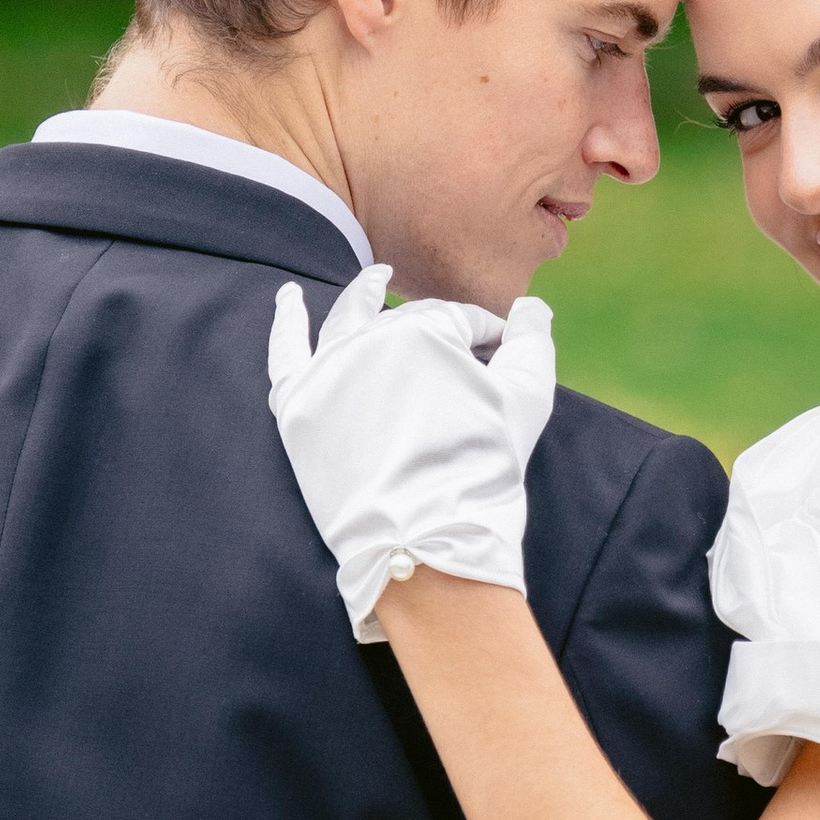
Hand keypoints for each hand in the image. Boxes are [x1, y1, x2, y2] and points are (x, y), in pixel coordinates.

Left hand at [267, 268, 555, 642]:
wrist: (427, 540)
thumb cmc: (484, 471)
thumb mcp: (527, 399)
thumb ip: (533, 340)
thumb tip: (532, 306)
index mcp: (428, 330)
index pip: (463, 322)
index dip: (486, 337)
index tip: (499, 356)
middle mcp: (372, 338)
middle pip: (411, 324)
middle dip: (437, 334)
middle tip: (457, 357)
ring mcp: (330, 368)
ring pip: (348, 319)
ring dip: (364, 294)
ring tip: (376, 279)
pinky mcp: (298, 404)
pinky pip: (287, 350)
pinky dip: (286, 321)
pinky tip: (289, 299)